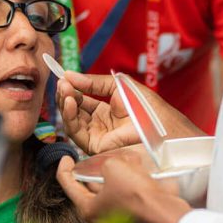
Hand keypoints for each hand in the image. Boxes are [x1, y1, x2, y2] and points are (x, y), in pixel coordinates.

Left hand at [56, 154, 190, 222]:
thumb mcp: (114, 167)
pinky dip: (130, 188)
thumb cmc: (136, 194)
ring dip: (115, 179)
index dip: (64, 168)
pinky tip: (138, 175)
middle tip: (97, 159)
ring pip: (111, 195)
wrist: (166, 215)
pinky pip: (128, 201)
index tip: (66, 157)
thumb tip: (112, 166)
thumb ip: (106, 163)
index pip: (68, 186)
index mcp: (88, 210)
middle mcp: (100, 222)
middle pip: (91, 191)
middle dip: (94, 173)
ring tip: (123, 163)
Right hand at [58, 71, 204, 154]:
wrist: (162, 128)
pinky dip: (70, 116)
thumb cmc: (148, 108)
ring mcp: (98, 136)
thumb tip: (69, 75)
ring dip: (65, 104)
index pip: (83, 100)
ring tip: (64, 89)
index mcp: (109, 111)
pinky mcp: (96, 147)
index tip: (63, 77)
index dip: (73, 88)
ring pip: (72, 121)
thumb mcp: (120, 87)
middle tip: (61, 82)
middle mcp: (101, 125)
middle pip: (75, 111)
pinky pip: (77, 132)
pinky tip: (70, 101)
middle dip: (66, 95)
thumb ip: (94, 82)